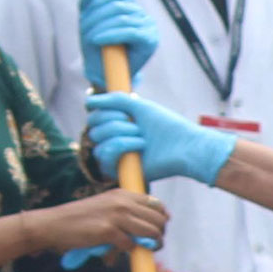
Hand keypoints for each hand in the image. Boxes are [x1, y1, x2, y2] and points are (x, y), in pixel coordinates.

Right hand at [38, 188, 171, 262]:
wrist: (54, 224)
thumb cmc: (80, 219)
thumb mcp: (105, 206)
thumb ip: (126, 211)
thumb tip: (151, 226)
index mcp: (122, 194)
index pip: (157, 204)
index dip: (162, 219)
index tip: (159, 229)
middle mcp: (122, 202)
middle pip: (158, 219)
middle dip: (160, 234)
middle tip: (154, 245)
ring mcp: (116, 215)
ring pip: (151, 232)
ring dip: (152, 245)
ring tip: (145, 251)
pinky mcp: (108, 231)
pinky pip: (132, 245)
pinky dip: (129, 251)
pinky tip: (120, 252)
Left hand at [78, 0, 158, 89]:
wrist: (107, 75)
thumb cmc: (99, 48)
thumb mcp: (92, 23)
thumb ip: (90, 5)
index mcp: (134, 7)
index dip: (100, 0)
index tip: (84, 14)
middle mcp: (145, 16)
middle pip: (118, 6)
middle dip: (97, 16)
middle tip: (82, 28)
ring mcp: (150, 27)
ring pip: (122, 18)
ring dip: (100, 26)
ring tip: (87, 37)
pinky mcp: (150, 41)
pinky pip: (128, 32)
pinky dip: (110, 35)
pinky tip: (96, 40)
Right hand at [84, 91, 230, 186]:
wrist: (184, 145)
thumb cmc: (165, 125)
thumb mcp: (138, 105)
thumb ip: (114, 100)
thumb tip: (88, 103)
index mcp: (118, 125)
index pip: (93, 117)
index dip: (105, 111)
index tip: (128, 111)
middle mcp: (115, 140)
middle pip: (93, 129)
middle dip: (114, 123)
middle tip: (137, 125)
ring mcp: (118, 156)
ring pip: (98, 142)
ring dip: (120, 134)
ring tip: (141, 136)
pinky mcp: (121, 170)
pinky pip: (104, 156)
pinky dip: (121, 146)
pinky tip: (141, 145)